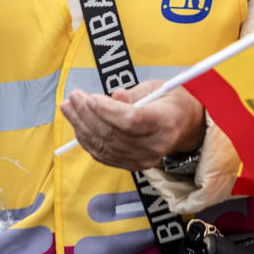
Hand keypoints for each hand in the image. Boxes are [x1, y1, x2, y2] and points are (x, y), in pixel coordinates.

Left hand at [61, 81, 203, 171]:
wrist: (185, 126)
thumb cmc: (170, 102)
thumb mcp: (157, 88)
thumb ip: (134, 95)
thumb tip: (113, 97)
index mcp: (165, 123)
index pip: (131, 121)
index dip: (107, 111)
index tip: (90, 97)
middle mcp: (154, 146)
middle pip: (113, 134)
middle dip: (87, 115)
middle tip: (74, 97)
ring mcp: (142, 159)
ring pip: (104, 146)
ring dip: (81, 126)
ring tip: (69, 108)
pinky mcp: (132, 165)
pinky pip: (103, 155)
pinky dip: (87, 140)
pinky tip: (78, 124)